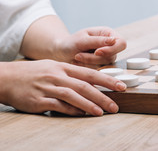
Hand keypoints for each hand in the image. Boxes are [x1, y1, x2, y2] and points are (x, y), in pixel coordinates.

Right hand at [0, 60, 125, 115]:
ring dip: (89, 105)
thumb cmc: (34, 72)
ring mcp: (48, 88)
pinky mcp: (39, 100)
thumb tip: (91, 85)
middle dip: (103, 96)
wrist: (7, 77)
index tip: (121, 86)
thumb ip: (72, 75)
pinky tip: (81, 114)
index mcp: (64, 67)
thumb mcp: (54, 67)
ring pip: (74, 96)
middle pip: (85, 86)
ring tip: (102, 112)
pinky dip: (71, 110)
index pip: (91, 73)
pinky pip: (58, 106)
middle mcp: (58, 76)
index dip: (108, 80)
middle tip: (116, 105)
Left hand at [55, 27, 126, 66]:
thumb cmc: (70, 43)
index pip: (121, 43)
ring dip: (89, 63)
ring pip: (105, 65)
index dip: (112, 49)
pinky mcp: (101, 66)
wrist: (61, 53)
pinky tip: (78, 63)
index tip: (97, 52)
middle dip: (95, 58)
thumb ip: (97, 41)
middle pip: (112, 56)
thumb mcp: (81, 39)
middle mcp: (110, 46)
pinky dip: (87, 68)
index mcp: (108, 34)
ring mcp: (106, 57)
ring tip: (76, 58)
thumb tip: (113, 40)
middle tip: (79, 56)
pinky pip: (99, 71)